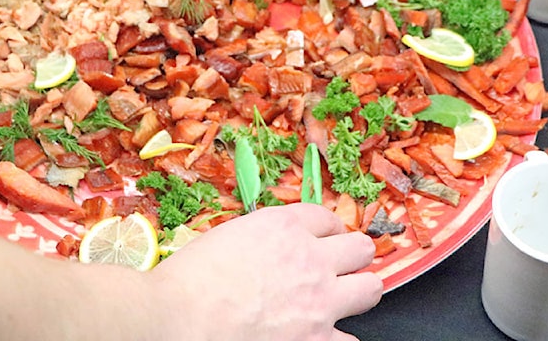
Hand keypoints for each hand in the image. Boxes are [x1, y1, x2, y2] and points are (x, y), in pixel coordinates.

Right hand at [153, 203, 382, 340]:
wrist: (177, 317)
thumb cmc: (189, 279)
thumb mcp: (228, 236)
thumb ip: (263, 237)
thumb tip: (274, 249)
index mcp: (284, 226)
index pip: (327, 219)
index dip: (326, 231)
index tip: (322, 240)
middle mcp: (310, 258)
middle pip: (361, 248)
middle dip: (352, 256)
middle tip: (340, 267)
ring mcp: (319, 301)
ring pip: (371, 288)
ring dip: (358, 291)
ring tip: (341, 298)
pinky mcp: (316, 340)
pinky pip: (350, 340)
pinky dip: (338, 338)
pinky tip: (323, 336)